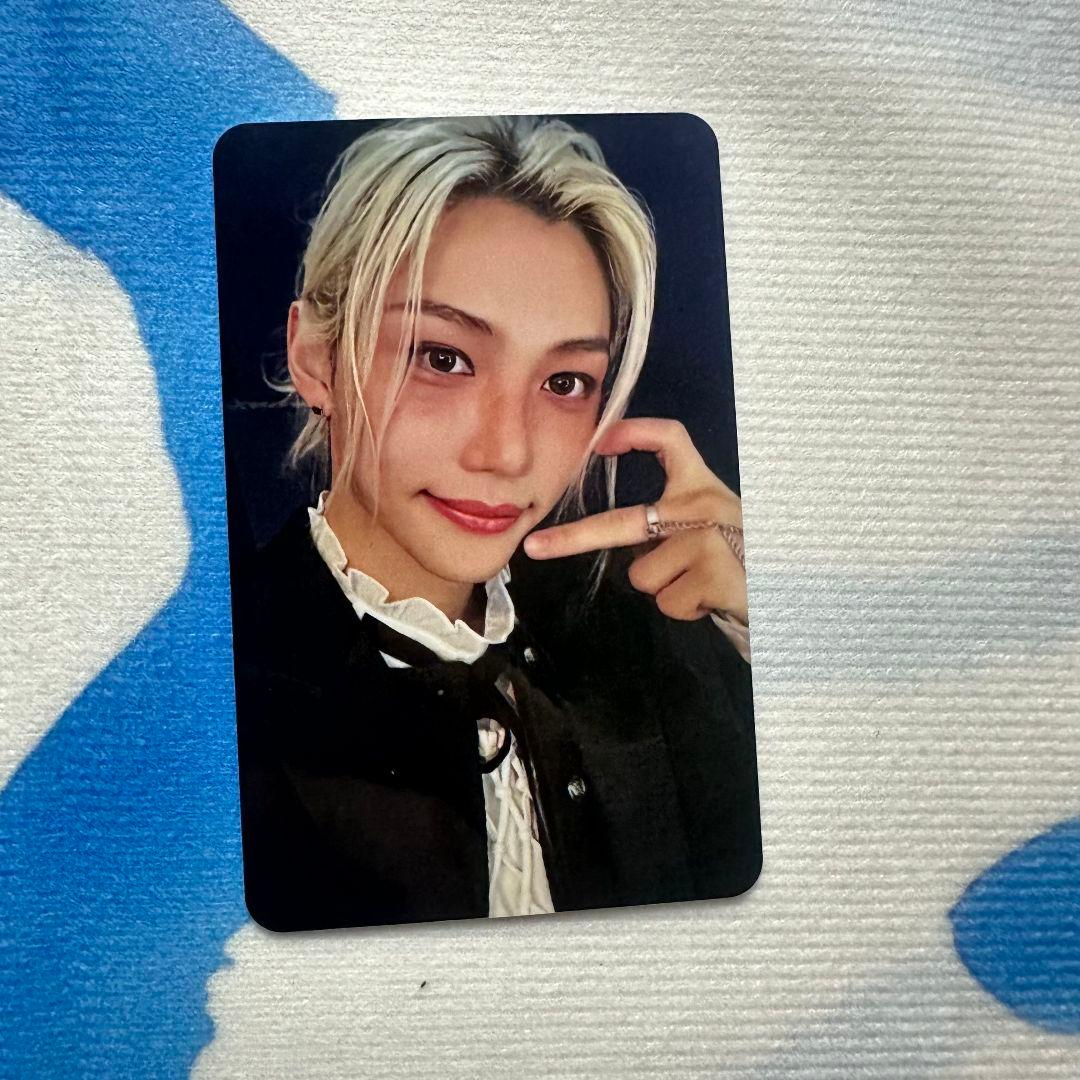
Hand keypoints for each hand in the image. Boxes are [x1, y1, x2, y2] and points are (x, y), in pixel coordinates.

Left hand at [523, 418, 746, 623]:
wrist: (792, 599)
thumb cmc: (742, 564)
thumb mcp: (710, 529)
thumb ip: (671, 522)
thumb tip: (625, 542)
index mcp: (701, 487)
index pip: (671, 439)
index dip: (635, 432)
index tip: (601, 442)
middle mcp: (705, 504)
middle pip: (624, 521)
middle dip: (573, 539)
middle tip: (535, 548)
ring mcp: (709, 536)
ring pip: (644, 576)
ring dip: (667, 590)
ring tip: (702, 585)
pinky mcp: (715, 570)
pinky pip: (667, 602)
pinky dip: (685, 609)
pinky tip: (712, 599)